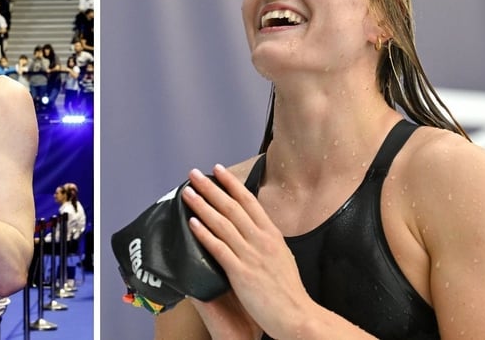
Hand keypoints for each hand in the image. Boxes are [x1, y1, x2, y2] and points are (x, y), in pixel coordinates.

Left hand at [182, 165, 311, 337]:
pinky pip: (219, 248)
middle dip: (211, 188)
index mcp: (272, 234)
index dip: (232, 184)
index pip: (249, 201)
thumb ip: (267, 240)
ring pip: (222, 223)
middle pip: (232, 206)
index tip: (218, 170)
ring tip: (187, 192)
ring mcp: (251, 255)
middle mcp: (261, 240)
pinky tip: (192, 222)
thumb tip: (254, 227)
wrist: (297, 315)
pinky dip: (204, 234)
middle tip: (193, 174)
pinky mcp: (241, 273)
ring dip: (202, 205)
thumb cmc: (288, 290)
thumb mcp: (282, 255)